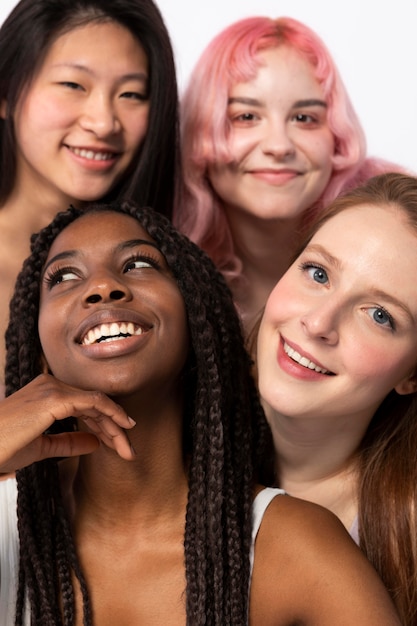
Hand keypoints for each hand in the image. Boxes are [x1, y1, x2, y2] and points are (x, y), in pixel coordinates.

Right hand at [0, 374, 135, 471]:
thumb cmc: (3, 449)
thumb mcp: (42, 447)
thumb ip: (68, 442)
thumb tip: (95, 442)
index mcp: (45, 393)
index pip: (84, 405)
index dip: (105, 424)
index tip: (120, 443)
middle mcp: (50, 384)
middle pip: (94, 403)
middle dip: (114, 427)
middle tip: (129, 450)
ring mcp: (53, 389)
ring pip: (97, 403)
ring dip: (116, 426)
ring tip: (128, 448)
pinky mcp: (55, 398)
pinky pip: (93, 403)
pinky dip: (111, 415)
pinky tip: (122, 430)